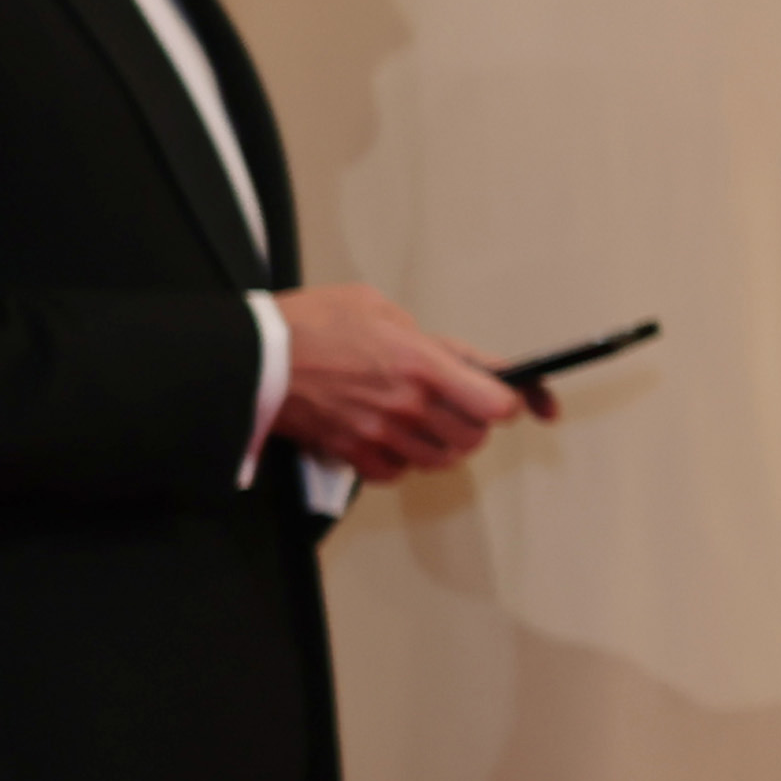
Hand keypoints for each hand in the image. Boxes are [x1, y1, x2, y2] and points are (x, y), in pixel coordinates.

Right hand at [273, 283, 527, 477]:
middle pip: (474, 436)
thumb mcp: (376, 307)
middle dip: (477, 421)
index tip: (529, 402)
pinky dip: (403, 462)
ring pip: (441, 458)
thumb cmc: (309, 324)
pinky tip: (393, 439)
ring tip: (428, 420)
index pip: (497, 402)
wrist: (251, 357)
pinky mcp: (352, 453)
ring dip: (444, 443)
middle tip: (464, 404)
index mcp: (422, 363)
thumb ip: (426, 338)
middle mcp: (407, 404)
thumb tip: (457, 358)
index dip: (518, 402)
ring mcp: (381, 433)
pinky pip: (397, 472)